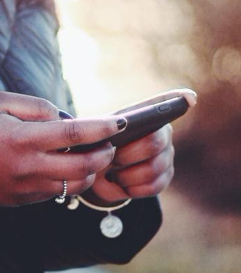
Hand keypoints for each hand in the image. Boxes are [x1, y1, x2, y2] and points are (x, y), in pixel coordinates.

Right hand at [0, 92, 125, 207]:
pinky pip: (60, 191)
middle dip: (105, 153)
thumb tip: (63, 117)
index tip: (120, 122)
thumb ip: (33, 105)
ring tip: (92, 152)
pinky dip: (72, 178)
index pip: (74, 133)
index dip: (102, 127)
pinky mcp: (26, 200)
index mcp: (22, 139)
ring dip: (92, 169)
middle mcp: (29, 167)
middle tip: (109, 140)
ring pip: (77, 184)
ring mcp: (29, 188)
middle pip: (85, 165)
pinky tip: (68, 164)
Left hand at [84, 88, 195, 203]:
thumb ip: (108, 127)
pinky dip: (133, 187)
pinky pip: (153, 186)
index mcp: (143, 115)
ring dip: (128, 174)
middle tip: (112, 157)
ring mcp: (167, 155)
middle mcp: (161, 132)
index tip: (189, 98)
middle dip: (129, 153)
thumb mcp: (96, 134)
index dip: (178, 99)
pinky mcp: (165, 177)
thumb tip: (120, 125)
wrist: (96, 173)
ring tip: (114, 173)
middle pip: (154, 142)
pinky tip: (123, 183)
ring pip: (154, 168)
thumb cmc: (96, 146)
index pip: (163, 103)